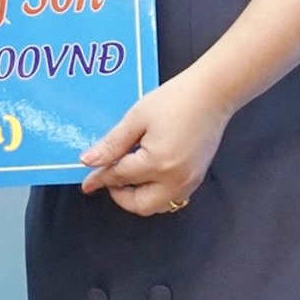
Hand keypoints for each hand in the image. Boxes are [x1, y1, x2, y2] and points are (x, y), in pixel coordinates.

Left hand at [79, 74, 230, 216]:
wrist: (212, 93)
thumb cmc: (175, 99)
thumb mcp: (137, 118)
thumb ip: (112, 144)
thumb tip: (89, 161)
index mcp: (158, 163)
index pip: (120, 177)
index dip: (100, 178)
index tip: (87, 183)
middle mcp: (176, 180)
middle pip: (140, 204)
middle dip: (121, 196)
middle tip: (109, 178)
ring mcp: (189, 182)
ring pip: (157, 205)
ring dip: (139, 196)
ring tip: (127, 174)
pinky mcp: (197, 178)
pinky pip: (171, 196)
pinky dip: (155, 192)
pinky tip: (147, 172)